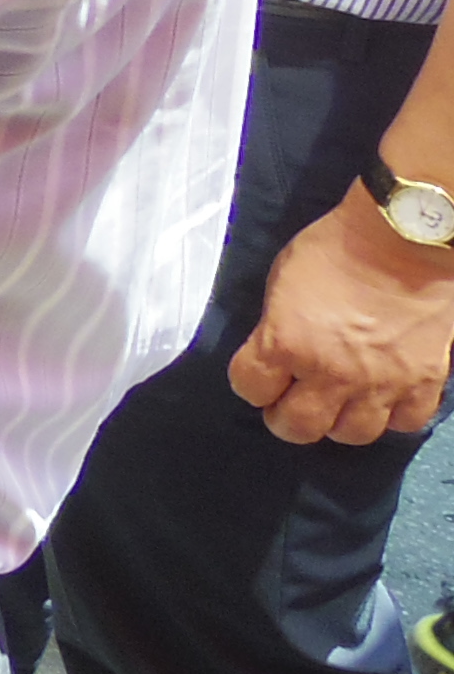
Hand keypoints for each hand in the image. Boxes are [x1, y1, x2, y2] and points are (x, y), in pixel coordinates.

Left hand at [225, 196, 453, 442]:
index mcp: (286, 343)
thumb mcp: (283, 280)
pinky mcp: (422, 383)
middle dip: (286, 418)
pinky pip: (404, 423)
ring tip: (337, 404)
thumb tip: (277, 352)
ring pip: (351, 434)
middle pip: (298, 427)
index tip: (258, 377)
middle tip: (291, 402)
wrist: (406, 239)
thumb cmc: (337, 248)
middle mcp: (330, 374)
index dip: (250, 384)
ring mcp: (380, 384)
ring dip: (338, 422)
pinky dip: (392, 416)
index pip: (250, 388)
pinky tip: (383, 399)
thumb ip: (277, 325)